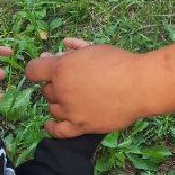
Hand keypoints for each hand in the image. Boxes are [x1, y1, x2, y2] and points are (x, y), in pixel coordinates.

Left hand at [25, 37, 144, 136]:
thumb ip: (76, 49)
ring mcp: (70, 110)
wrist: (140, 86)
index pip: (33, 70)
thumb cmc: (120, 64)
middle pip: (46, 90)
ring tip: (74, 98)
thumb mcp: (95, 49)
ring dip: (59, 103)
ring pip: (53, 108)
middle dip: (56, 85)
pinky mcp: (80, 126)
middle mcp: (62, 90)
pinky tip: (51, 124)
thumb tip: (63, 44)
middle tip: (72, 82)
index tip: (43, 70)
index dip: (38, 68)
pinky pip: (58, 131)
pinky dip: (52, 127)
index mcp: (62, 68)